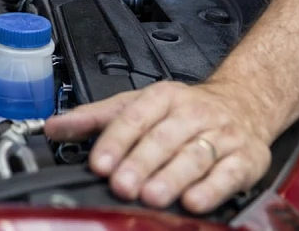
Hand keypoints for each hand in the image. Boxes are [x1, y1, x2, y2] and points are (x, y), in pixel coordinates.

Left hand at [44, 80, 273, 212]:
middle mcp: (192, 113)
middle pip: (163, 138)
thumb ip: (95, 118)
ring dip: (172, 177)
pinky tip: (194, 201)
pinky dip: (211, 189)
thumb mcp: (138, 104)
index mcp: (163, 97)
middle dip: (140, 163)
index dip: (115, 141)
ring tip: (152, 196)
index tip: (99, 163)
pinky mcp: (245, 158)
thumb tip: (53, 128)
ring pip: (194, 156)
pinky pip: (228, 173)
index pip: (134, 116)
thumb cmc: (184, 110)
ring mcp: (221, 135)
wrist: (245, 102)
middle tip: (122, 184)